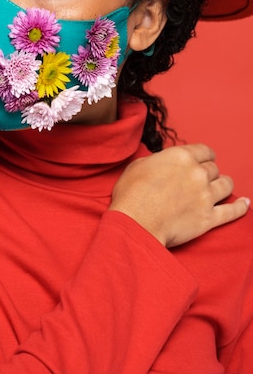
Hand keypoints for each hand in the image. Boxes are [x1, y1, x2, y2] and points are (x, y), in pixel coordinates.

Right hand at [109, 143, 249, 246]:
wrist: (135, 223)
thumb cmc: (131, 194)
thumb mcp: (138, 165)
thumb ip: (157, 161)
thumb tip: (160, 163)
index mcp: (181, 156)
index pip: (204, 151)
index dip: (204, 155)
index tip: (203, 159)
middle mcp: (198, 173)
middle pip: (214, 169)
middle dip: (209, 172)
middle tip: (203, 178)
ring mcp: (206, 196)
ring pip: (226, 185)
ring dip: (224, 185)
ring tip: (222, 187)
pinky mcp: (209, 219)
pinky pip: (232, 211)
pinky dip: (241, 207)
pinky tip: (245, 204)